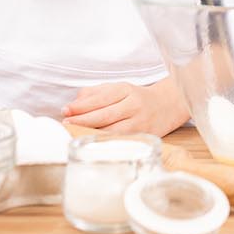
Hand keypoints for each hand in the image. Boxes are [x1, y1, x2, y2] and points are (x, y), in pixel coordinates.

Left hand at [62, 78, 190, 135]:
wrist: (167, 106)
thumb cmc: (136, 98)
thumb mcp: (118, 89)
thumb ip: (96, 93)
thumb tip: (75, 104)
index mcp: (126, 90)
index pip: (102, 98)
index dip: (82, 105)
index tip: (66, 110)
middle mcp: (134, 106)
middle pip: (105, 115)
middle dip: (83, 120)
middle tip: (66, 124)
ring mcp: (139, 123)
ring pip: (112, 131)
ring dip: (91, 134)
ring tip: (75, 135)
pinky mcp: (142, 137)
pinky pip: (120, 141)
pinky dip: (105, 143)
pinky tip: (93, 144)